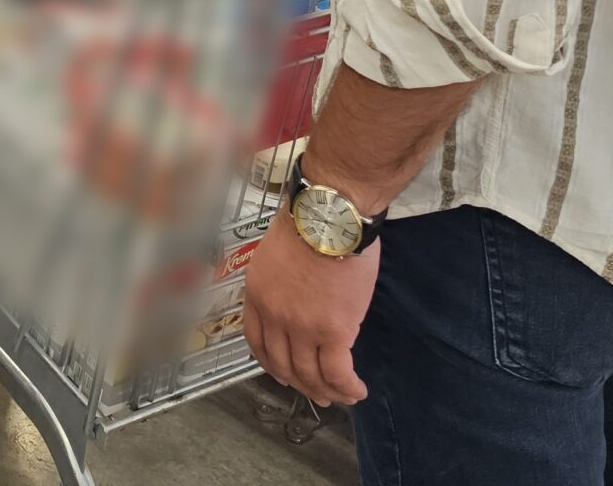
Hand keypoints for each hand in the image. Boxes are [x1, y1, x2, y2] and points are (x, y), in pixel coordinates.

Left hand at [240, 212, 375, 406]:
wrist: (329, 216)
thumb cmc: (311, 221)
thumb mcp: (278, 251)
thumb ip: (283, 279)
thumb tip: (300, 292)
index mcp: (257, 294)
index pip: (256, 340)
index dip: (270, 362)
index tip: (281, 373)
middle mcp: (274, 316)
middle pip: (283, 363)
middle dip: (300, 383)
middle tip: (316, 392)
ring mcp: (302, 327)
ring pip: (310, 374)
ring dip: (326, 391)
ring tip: (341, 396)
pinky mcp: (333, 332)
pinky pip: (337, 372)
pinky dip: (347, 387)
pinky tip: (356, 390)